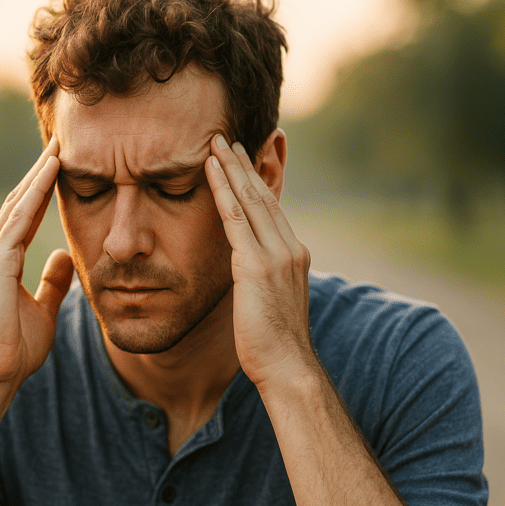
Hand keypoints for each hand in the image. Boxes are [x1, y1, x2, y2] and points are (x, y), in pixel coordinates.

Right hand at [0, 137, 74, 406]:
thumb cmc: (14, 351)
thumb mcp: (43, 310)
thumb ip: (52, 282)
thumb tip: (64, 257)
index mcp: (0, 261)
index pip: (25, 215)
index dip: (42, 188)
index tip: (62, 163)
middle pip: (19, 202)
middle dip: (40, 172)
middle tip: (61, 140)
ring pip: (18, 204)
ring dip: (39, 173)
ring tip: (59, 146)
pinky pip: (19, 220)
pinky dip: (35, 193)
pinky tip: (52, 171)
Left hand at [205, 133, 315, 389]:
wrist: (288, 367)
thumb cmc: (275, 347)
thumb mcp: (271, 305)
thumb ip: (262, 283)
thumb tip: (249, 279)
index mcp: (294, 256)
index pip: (272, 209)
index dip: (256, 182)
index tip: (242, 160)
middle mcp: (290, 248)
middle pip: (263, 196)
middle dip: (244, 165)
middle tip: (226, 138)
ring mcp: (276, 255)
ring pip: (250, 200)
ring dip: (231, 168)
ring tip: (215, 143)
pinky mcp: (257, 266)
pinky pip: (235, 218)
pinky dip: (222, 190)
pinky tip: (210, 170)